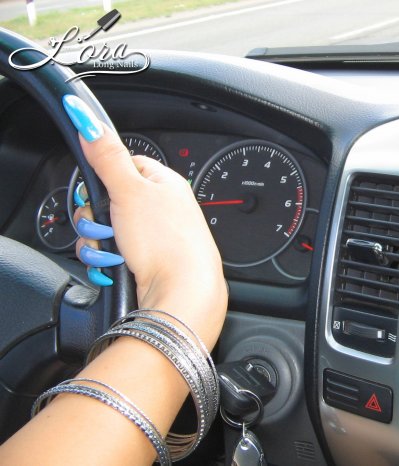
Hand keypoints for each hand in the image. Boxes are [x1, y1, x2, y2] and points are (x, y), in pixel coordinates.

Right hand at [73, 121, 226, 348]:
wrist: (182, 293)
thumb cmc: (167, 242)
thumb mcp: (131, 190)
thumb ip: (107, 155)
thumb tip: (89, 120)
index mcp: (163, 183)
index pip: (121, 166)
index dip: (101, 181)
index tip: (95, 195)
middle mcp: (161, 208)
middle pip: (106, 202)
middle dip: (96, 219)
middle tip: (108, 227)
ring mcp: (154, 236)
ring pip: (104, 231)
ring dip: (99, 244)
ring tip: (116, 252)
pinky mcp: (145, 262)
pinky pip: (110, 255)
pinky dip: (106, 262)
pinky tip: (117, 267)